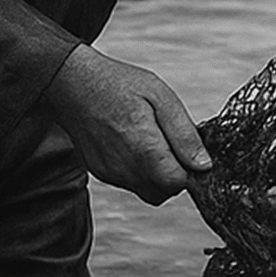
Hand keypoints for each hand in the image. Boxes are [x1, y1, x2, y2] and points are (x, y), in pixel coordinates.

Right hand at [42, 45, 209, 204]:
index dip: (190, 169)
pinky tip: (136, 145)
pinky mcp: (101, 173)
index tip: (188, 150)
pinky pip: (130, 184)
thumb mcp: (160, 96)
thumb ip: (183, 133)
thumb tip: (203, 164)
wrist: (72, 84)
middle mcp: (124, 167)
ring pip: (147, 191)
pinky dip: (140, 172)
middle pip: (164, 192)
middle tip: (172, 144)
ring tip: (153, 142)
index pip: (177, 182)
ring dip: (158, 175)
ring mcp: (110, 173)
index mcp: (142, 146)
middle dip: (175, 175)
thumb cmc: (117, 84)